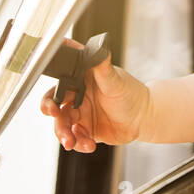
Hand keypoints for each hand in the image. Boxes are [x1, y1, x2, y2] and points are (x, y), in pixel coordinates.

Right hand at [39, 37, 152, 153]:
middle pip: (54, 103)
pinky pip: (76, 139)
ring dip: (63, 133)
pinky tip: (89, 145)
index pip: (60, 81)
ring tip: (70, 142)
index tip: (50, 100)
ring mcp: (80, 114)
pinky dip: (79, 143)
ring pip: (62, 124)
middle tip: (54, 116)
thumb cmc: (130, 93)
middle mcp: (77, 96)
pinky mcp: (86, 131)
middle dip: (50, 111)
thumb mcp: (115, 79)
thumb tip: (98, 48)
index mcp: (81, 80)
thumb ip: (103, 67)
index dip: (50, 89)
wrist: (143, 117)